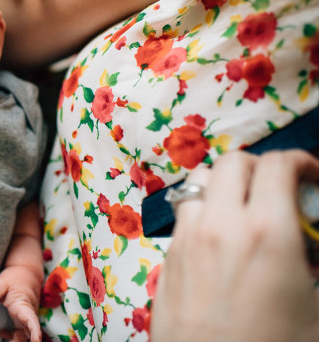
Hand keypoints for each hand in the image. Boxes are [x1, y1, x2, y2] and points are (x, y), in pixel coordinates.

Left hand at [0, 266, 41, 341]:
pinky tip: (1, 333)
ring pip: (25, 335)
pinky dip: (13, 336)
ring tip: (1, 338)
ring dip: (16, 340)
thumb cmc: (14, 276)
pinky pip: (22, 331)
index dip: (34, 332)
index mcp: (23, 305)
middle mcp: (28, 313)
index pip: (31, 320)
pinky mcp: (24, 318)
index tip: (36, 340)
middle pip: (28, 333)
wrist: (27, 271)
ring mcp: (27, 317)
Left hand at [152, 150, 318, 341]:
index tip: (313, 177)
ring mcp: (186, 241)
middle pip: (232, 163)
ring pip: (201, 187)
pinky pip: (184, 220)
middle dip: (260, 168)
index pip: (277, 164)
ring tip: (248, 216)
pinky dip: (205, 217)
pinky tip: (222, 246)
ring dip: (226, 190)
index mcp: (264, 232)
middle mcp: (218, 226)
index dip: (301, 162)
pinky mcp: (167, 261)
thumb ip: (316, 264)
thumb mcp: (316, 309)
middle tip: (281, 191)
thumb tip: (311, 250)